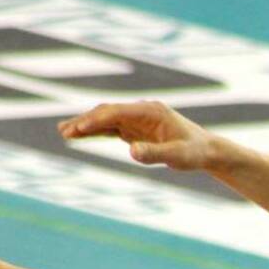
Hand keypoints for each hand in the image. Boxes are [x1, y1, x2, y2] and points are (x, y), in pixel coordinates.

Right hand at [58, 101, 224, 171]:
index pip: (118, 112)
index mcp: (150, 112)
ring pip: (105, 120)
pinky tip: (78, 136)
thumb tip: (132, 152)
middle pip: (107, 113)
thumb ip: (155, 154)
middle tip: (64, 131)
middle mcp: (141, 112)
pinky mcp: (135, 130)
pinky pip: (110, 129)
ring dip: (85, 126)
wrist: (205, 151)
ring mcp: (136, 120)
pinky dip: (94, 132)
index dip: (98, 119)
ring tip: (63, 133)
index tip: (81, 128)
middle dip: (85, 121)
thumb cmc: (194, 152)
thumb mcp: (177, 156)